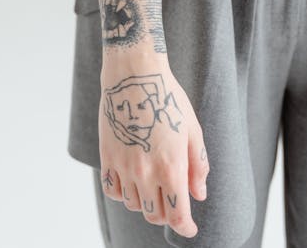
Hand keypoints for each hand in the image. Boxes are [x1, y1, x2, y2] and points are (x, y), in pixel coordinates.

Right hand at [98, 52, 209, 237]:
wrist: (134, 77)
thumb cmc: (168, 99)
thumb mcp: (193, 130)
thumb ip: (197, 166)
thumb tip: (199, 195)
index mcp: (171, 167)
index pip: (177, 215)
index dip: (186, 228)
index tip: (190, 229)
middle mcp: (146, 172)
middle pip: (154, 215)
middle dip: (167, 215)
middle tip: (174, 202)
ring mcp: (123, 167)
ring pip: (133, 205)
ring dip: (146, 202)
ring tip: (154, 185)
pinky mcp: (107, 158)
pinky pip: (113, 191)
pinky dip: (123, 193)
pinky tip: (133, 181)